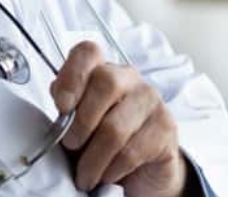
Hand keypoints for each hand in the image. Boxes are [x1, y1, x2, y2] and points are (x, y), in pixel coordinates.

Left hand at [49, 41, 185, 195]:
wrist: (139, 171)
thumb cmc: (100, 142)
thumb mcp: (75, 124)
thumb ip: (66, 109)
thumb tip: (60, 105)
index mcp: (101, 70)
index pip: (88, 52)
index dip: (72, 75)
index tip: (61, 106)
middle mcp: (128, 78)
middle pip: (106, 82)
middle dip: (81, 123)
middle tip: (71, 146)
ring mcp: (150, 99)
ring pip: (115, 126)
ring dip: (93, 159)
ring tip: (86, 175)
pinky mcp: (166, 127)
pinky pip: (132, 151)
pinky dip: (113, 169)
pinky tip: (108, 175)